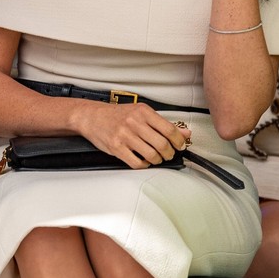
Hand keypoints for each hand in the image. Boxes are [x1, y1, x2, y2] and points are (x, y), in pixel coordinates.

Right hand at [76, 103, 190, 168]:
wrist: (93, 116)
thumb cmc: (118, 115)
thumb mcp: (142, 113)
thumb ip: (163, 123)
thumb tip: (185, 132)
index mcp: (144, 112)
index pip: (169, 129)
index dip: (179, 141)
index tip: (181, 146)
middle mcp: (135, 122)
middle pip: (161, 143)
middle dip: (169, 153)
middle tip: (169, 154)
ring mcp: (125, 135)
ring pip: (150, 154)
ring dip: (157, 160)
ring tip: (157, 158)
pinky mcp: (116, 147)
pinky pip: (136, 162)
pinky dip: (144, 165)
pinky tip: (144, 161)